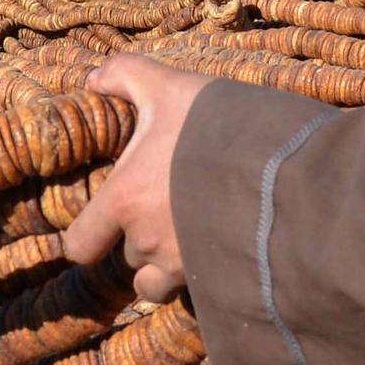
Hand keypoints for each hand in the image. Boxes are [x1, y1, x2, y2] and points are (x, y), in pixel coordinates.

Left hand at [63, 55, 210, 304]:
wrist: (283, 164)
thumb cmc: (216, 125)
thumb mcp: (169, 87)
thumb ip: (126, 75)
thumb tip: (91, 78)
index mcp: (124, 201)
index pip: (80, 245)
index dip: (88, 236)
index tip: (105, 221)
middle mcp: (147, 241)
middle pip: (128, 256)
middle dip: (141, 238)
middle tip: (165, 208)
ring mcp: (183, 264)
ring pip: (158, 282)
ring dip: (164, 267)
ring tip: (186, 236)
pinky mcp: (217, 278)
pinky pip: (195, 289)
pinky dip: (198, 275)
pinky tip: (217, 246)